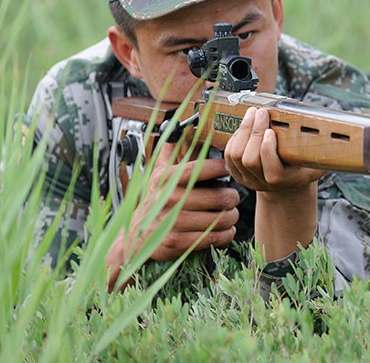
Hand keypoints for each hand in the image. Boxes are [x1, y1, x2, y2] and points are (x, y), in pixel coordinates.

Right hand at [107, 139, 239, 289]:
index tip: (229, 169)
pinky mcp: (178, 242)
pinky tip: (226, 229)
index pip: (202, 168)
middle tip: (234, 198)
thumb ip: (170, 152)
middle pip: (220, 197)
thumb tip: (177, 126)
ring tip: (231, 214)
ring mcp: (173, 222)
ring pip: (220, 218)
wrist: (135, 236)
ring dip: (232, 217)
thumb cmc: (154, 201)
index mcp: (166, 179)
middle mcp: (169, 199)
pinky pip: (214, 237)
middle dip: (233, 198)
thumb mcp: (157, 174)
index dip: (221, 168)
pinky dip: (226, 234)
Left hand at [224, 107, 323, 191]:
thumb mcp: (315, 163)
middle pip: (249, 159)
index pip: (271, 170)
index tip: (271, 130)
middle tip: (260, 113)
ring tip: (252, 114)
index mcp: (283, 181)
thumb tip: (334, 133)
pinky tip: (244, 124)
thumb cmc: (302, 169)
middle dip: (253, 132)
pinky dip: (234, 136)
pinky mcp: (236, 173)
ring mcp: (247, 179)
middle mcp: (262, 183)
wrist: (287, 185)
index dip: (268, 149)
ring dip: (243, 131)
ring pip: (235, 155)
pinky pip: (228, 154)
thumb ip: (321, 153)